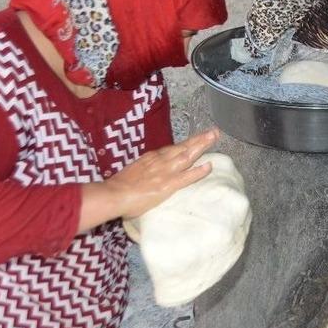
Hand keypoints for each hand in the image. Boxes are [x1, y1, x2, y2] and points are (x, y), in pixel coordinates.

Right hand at [77, 128, 219, 232]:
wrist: (113, 194)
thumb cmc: (119, 187)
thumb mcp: (134, 172)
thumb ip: (145, 170)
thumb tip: (149, 174)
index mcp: (152, 158)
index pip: (173, 149)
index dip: (187, 144)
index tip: (196, 139)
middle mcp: (160, 160)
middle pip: (183, 147)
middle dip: (199, 139)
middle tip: (213, 132)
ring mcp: (165, 171)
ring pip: (188, 155)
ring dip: (202, 146)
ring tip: (214, 138)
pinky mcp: (167, 184)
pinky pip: (186, 176)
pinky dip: (199, 171)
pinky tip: (209, 166)